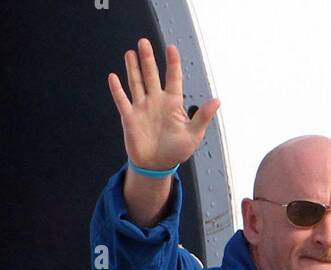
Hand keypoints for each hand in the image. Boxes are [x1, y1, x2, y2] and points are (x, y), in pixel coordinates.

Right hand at [108, 39, 220, 170]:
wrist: (156, 166)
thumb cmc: (176, 151)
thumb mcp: (193, 135)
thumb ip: (202, 117)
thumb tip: (217, 100)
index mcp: (172, 103)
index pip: (173, 78)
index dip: (172, 64)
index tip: (171, 48)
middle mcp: (156, 101)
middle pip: (151, 75)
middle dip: (147, 59)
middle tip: (144, 42)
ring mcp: (142, 107)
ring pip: (136, 83)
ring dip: (133, 68)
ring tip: (131, 52)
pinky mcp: (129, 117)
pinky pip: (122, 101)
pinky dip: (117, 90)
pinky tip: (113, 77)